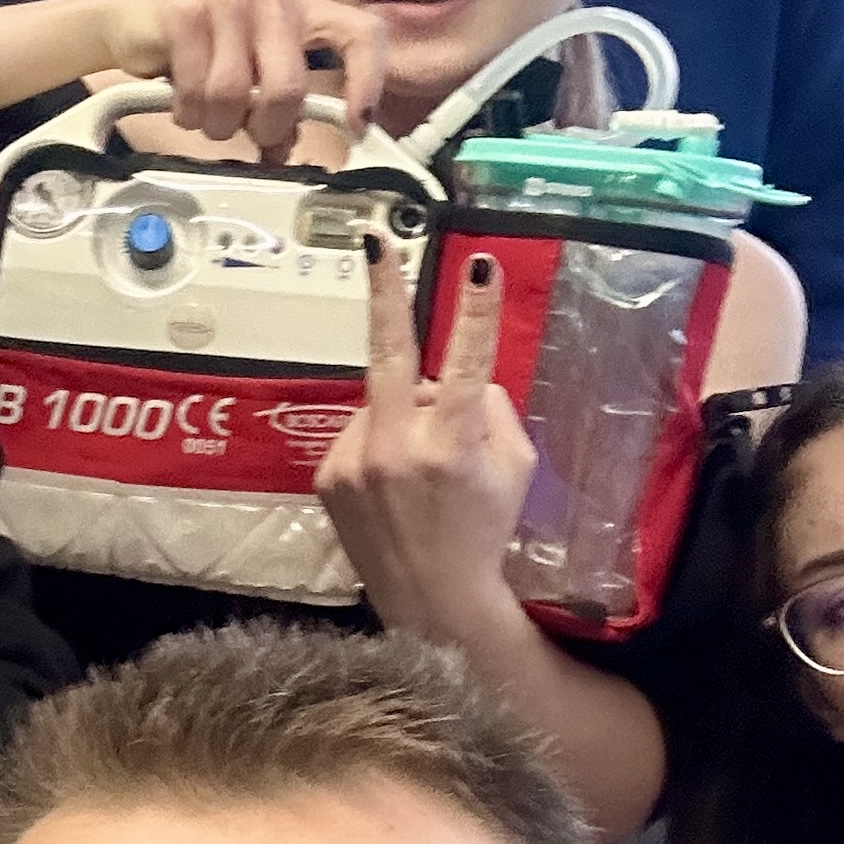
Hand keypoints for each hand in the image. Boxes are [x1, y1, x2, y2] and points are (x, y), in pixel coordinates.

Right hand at [78, 0, 390, 157]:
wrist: (130, 20)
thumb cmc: (196, 50)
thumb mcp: (248, 77)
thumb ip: (278, 109)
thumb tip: (287, 148)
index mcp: (300, 13)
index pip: (361, 33)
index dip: (368, 80)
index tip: (357, 124)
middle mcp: (271, 0)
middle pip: (288, 89)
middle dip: (265, 127)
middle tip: (246, 131)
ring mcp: (230, 1)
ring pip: (235, 95)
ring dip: (215, 121)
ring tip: (203, 110)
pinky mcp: (186, 12)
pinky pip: (196, 88)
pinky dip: (186, 109)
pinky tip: (179, 98)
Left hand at [317, 236, 537, 637]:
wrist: (431, 603)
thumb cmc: (484, 530)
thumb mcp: (515, 469)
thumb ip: (492, 411)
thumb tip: (461, 379)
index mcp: (452, 446)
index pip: (470, 365)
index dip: (477, 313)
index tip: (480, 265)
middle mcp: (397, 449)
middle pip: (388, 354)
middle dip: (383, 291)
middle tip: (374, 240)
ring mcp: (355, 463)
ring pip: (383, 401)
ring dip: (403, 412)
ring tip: (420, 467)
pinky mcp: (328, 476)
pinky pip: (360, 431)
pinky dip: (379, 440)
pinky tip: (392, 481)